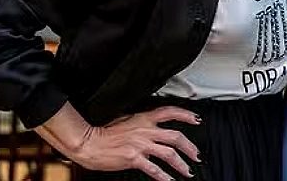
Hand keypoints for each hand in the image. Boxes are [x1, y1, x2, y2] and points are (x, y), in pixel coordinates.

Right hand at [61, 107, 200, 179]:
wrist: (89, 142)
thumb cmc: (104, 132)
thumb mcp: (126, 119)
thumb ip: (142, 122)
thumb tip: (153, 125)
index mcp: (144, 119)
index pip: (170, 112)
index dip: (185, 115)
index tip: (196, 120)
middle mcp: (146, 131)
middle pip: (175, 137)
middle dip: (190, 147)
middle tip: (196, 155)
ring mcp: (141, 145)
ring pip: (169, 154)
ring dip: (181, 164)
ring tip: (187, 171)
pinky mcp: (134, 158)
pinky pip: (154, 169)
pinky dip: (164, 176)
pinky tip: (169, 180)